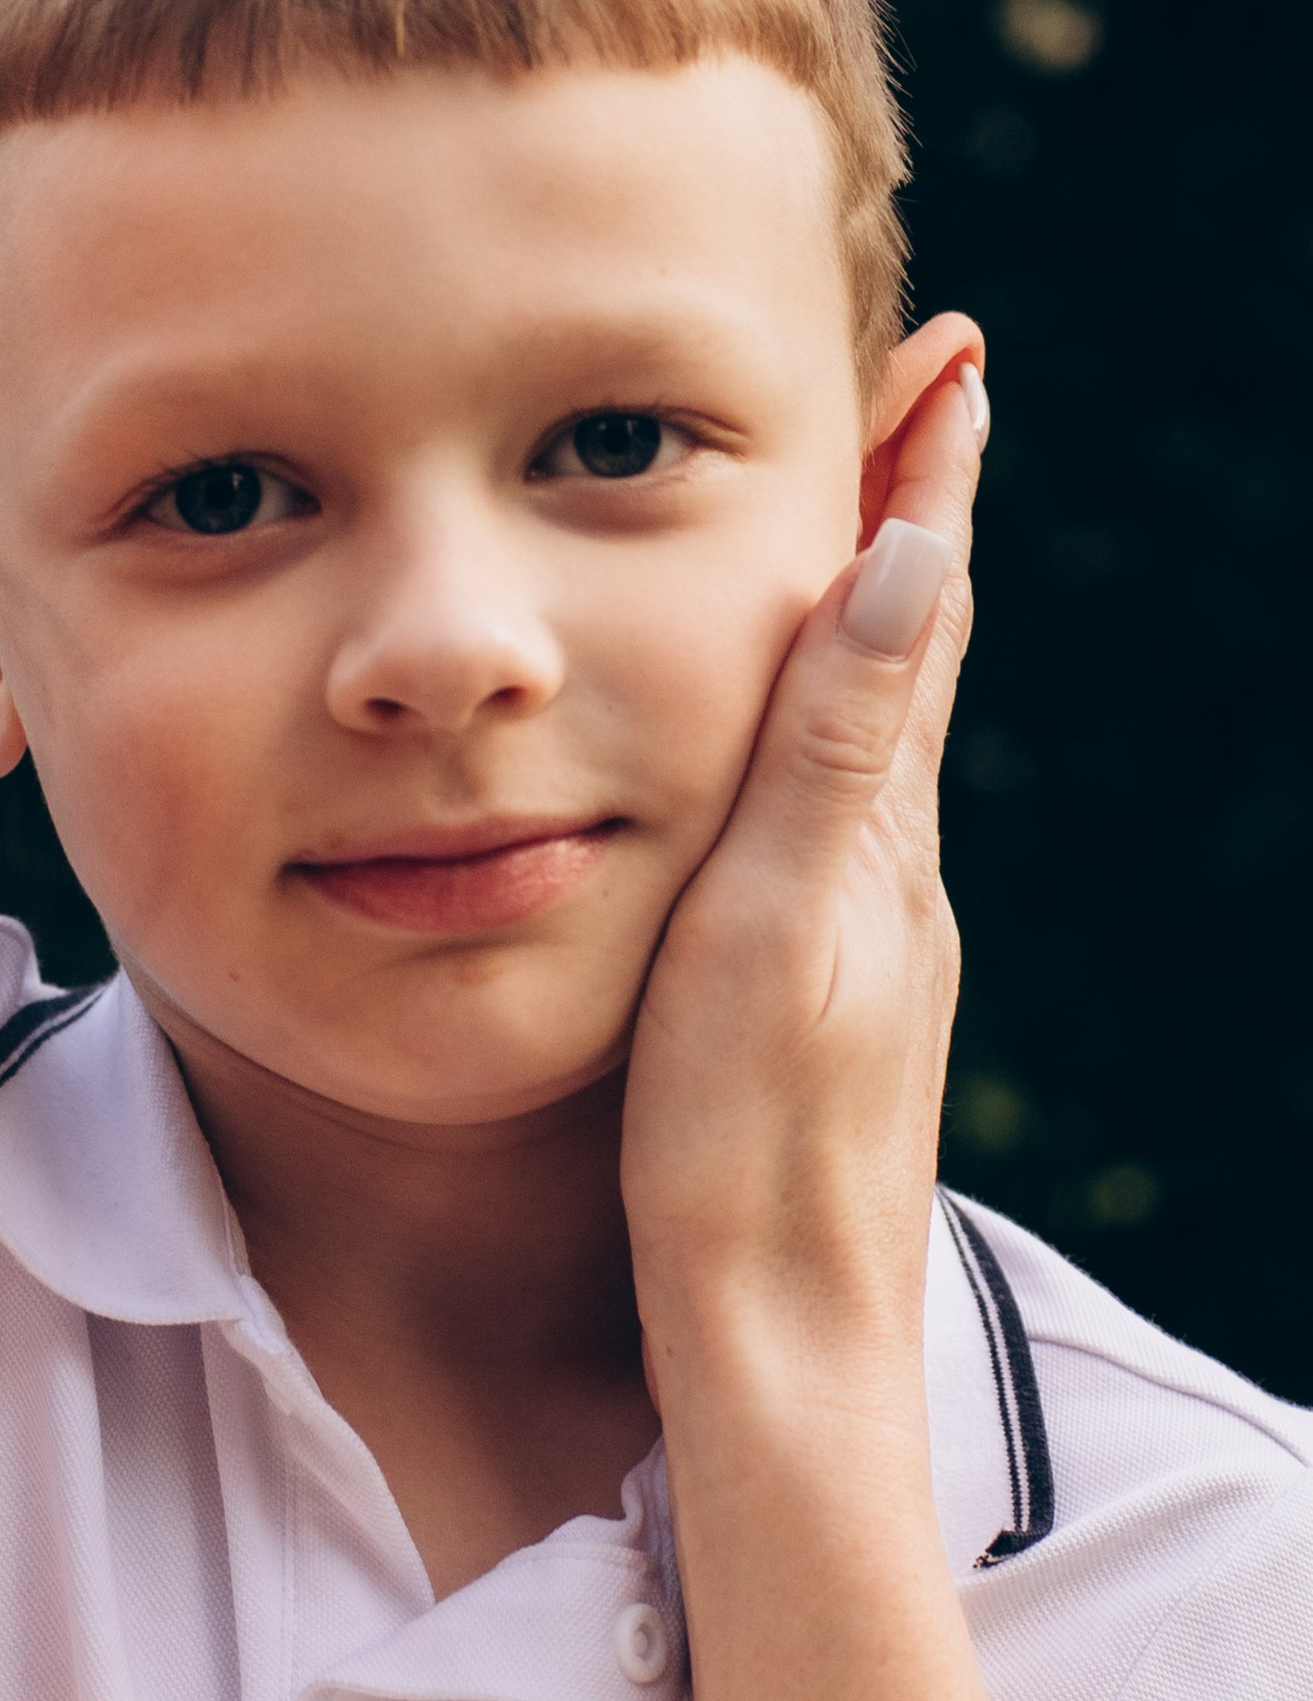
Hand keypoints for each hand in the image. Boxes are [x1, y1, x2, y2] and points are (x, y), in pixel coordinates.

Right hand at [621, 339, 986, 1414]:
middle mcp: (891, 882)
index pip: (916, 623)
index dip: (928, 485)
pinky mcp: (821, 1010)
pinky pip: (831, 828)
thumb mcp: (774, 930)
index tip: (953, 355)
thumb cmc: (748, 1149)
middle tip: (913, 397)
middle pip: (907, 666)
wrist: (775, 1345)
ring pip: (870, 747)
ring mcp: (865, 950)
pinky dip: (824, 741)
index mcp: (879, 842)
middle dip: (905, 524)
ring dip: (867, 629)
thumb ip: (830, 753)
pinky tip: (792, 763)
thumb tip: (917, 556)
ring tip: (855, 535)